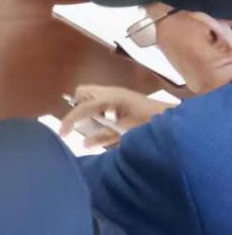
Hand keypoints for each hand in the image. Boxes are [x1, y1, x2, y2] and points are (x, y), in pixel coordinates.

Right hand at [59, 85, 174, 147]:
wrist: (173, 116)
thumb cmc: (151, 122)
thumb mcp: (127, 132)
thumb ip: (105, 137)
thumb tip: (84, 142)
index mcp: (111, 98)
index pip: (83, 107)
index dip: (70, 120)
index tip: (62, 134)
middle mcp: (110, 91)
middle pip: (82, 92)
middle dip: (78, 107)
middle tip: (83, 124)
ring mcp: (115, 92)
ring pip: (90, 95)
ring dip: (88, 108)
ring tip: (97, 125)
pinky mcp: (120, 96)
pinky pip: (100, 100)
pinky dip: (98, 110)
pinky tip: (108, 123)